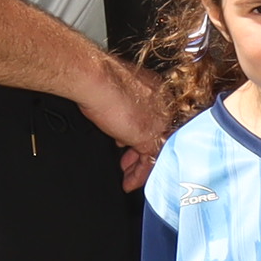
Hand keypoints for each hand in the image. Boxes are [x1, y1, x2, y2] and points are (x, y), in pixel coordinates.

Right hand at [66, 51, 171, 172]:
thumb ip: (126, 115)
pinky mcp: (149, 136)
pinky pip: (150, 161)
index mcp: (158, 94)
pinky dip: (139, 174)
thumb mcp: (119, 99)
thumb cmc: (101, 82)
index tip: (134, 149)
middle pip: (158, 137)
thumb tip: (122, 134)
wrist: (96, 79)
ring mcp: (159, 121)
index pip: (156, 123)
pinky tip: (129, 181)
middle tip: (130, 166)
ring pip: (156, 150)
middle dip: (141, 155)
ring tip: (128, 177)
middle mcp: (163, 107)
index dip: (143, 138)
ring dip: (140, 167)